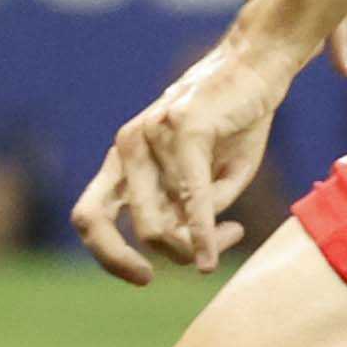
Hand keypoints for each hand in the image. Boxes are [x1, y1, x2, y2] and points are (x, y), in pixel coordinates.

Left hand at [72, 31, 291, 285]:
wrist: (258, 68)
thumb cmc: (234, 125)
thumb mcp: (210, 180)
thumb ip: (190, 212)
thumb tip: (185, 250)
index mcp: (125, 161)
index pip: (89, 216)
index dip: (105, 255)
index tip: (143, 278)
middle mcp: (127, 147)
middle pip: (102, 224)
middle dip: (136, 259)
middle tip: (185, 267)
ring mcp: (149, 135)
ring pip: (157, 220)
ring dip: (199, 241)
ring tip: (234, 233)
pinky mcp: (182, 129)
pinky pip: (190, 198)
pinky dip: (202, 234)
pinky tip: (211, 256)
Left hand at [186, 0, 346, 75]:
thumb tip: (294, 33)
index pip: (334, 7)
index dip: (340, 42)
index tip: (345, 71)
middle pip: (327, 7)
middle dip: (332, 38)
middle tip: (341, 69)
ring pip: (306, 6)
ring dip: (311, 30)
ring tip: (312, 61)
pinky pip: (285, 2)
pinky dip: (288, 20)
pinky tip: (281, 37)